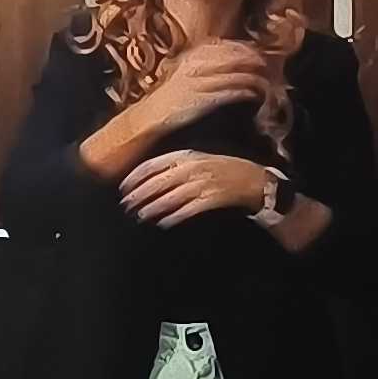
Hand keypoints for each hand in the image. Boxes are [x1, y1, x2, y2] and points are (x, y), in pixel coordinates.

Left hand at [120, 150, 274, 226]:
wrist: (255, 180)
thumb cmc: (223, 170)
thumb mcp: (199, 159)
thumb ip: (175, 165)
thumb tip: (148, 179)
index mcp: (187, 155)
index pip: (154, 164)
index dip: (135, 176)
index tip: (122, 187)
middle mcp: (193, 168)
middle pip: (158, 182)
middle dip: (139, 195)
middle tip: (126, 205)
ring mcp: (203, 183)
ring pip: (170, 197)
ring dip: (153, 208)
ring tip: (140, 215)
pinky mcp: (212, 199)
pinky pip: (188, 210)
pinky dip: (174, 217)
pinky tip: (163, 223)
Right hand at [142, 39, 276, 131]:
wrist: (152, 116)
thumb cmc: (172, 95)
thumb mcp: (187, 70)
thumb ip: (207, 61)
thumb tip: (236, 57)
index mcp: (194, 54)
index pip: (229, 45)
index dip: (248, 49)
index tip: (259, 55)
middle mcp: (199, 64)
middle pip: (238, 57)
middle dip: (256, 62)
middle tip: (268, 69)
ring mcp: (202, 82)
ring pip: (239, 74)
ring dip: (256, 79)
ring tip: (265, 84)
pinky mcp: (205, 99)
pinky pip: (233, 92)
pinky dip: (246, 93)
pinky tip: (253, 96)